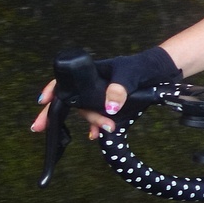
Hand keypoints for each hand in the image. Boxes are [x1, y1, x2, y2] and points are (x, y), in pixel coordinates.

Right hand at [31, 47, 180, 137]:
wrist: (161, 72)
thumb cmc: (143, 66)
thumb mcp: (130, 74)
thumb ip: (119, 88)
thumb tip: (109, 107)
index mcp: (93, 72)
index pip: (67, 80)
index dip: (52, 91)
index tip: (42, 102)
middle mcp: (94, 84)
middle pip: (75, 100)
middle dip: (61, 115)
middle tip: (43, 127)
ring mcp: (102, 95)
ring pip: (88, 110)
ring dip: (92, 122)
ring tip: (100, 132)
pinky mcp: (112, 105)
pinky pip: (100, 117)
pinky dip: (97, 127)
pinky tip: (97, 136)